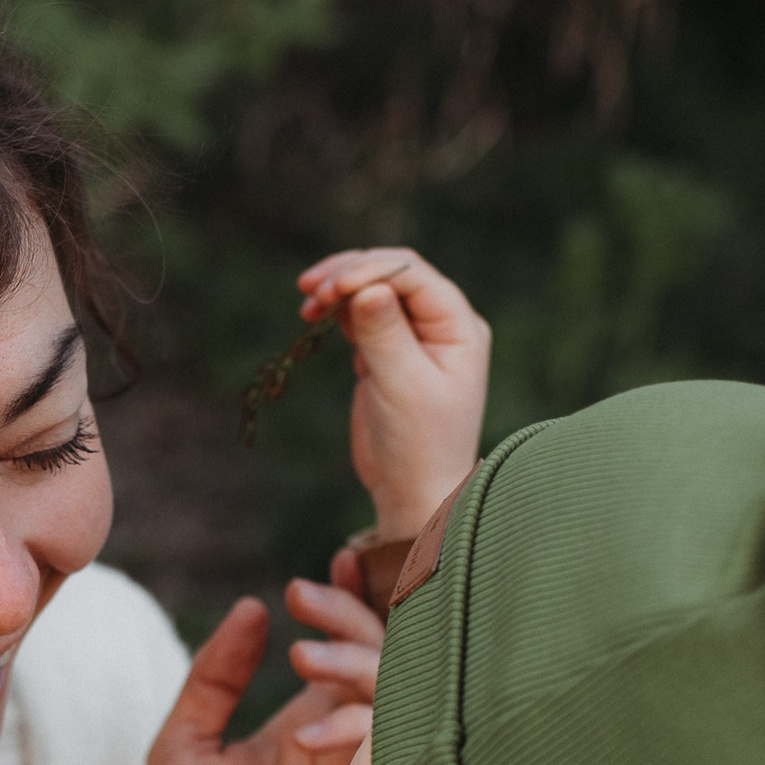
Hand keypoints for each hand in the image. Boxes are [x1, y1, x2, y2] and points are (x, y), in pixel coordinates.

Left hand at [146, 574, 381, 764]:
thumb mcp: (182, 746)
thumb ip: (214, 677)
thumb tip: (252, 607)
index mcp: (309, 725)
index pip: (346, 650)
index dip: (346, 603)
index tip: (327, 568)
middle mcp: (346, 745)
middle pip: (383, 659)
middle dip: (350, 618)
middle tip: (305, 598)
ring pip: (403, 694)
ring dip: (358, 662)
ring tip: (304, 657)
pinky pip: (397, 751)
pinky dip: (360, 728)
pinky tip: (307, 736)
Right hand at [297, 248, 491, 541]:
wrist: (413, 493)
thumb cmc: (419, 445)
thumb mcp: (403, 386)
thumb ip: (385, 334)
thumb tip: (367, 287)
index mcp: (458, 327)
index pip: (414, 276)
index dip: (372, 271)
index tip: (333, 288)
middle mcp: (440, 325)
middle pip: (392, 274)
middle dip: (350, 274)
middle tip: (310, 289)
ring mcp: (413, 338)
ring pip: (373, 291)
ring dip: (338, 290)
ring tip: (306, 304)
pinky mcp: (386, 354)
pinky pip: (361, 317)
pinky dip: (337, 312)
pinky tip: (314, 317)